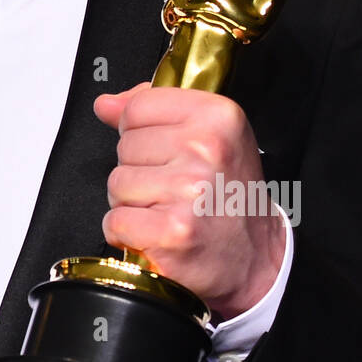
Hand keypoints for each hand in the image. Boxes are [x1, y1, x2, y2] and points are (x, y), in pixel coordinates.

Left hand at [93, 83, 283, 320]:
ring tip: (168, 209)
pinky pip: (116, 221)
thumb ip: (153, 111)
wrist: (255, 257)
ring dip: (133, 203)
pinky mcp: (172, 231)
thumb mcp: (208, 136)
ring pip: (117, 183)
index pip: (138, 106)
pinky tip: (157, 233)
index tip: (166, 150)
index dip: (141, 131)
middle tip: (175, 187)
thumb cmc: (229, 195)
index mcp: (216, 116)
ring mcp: (188, 191)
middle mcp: (205, 150)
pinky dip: (128, 233)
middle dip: (140, 169)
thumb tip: (106, 104)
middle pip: (125, 146)